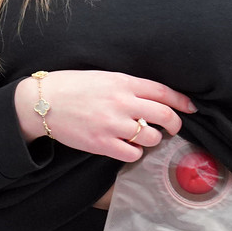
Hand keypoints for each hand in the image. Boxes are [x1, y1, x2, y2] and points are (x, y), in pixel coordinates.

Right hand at [14, 70, 195, 160]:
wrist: (41, 102)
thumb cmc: (70, 87)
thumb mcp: (103, 77)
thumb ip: (129, 86)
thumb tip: (155, 97)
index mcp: (123, 82)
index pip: (164, 92)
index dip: (182, 101)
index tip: (190, 108)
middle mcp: (121, 102)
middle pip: (165, 116)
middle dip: (175, 124)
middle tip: (172, 128)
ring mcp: (111, 124)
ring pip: (152, 137)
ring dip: (153, 140)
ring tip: (144, 138)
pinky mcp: (101, 143)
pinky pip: (133, 153)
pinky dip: (135, 153)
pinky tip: (127, 148)